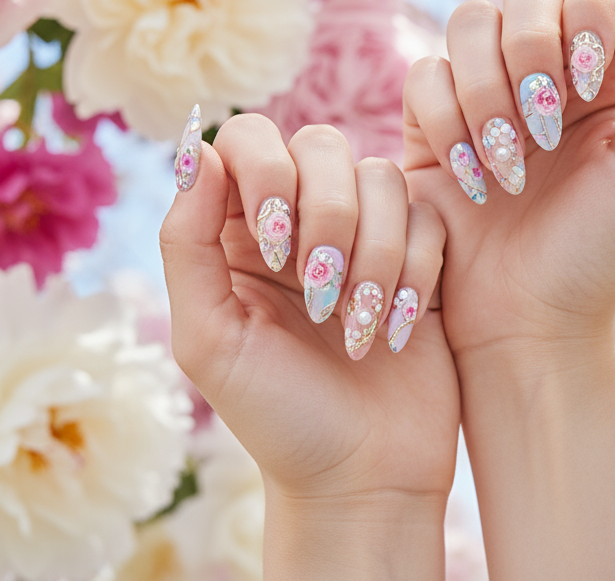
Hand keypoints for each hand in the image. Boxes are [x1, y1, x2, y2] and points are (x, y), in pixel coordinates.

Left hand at [160, 115, 456, 579]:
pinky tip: (398, 328)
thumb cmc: (277, 416)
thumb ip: (186, 243)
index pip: (246, 139)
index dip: (266, 173)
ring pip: (380, 175)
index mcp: (235, 230)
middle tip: (319, 296)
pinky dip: (415, 271)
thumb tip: (195, 150)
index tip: (274, 245)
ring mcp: (364, 233)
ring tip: (357, 324)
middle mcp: (299, 219)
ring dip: (373, 253)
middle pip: (320, 144)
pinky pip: (428, 214)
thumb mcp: (209, 338)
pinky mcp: (420, 254)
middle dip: (326, 216)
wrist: (364, 476)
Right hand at [401, 0, 614, 579]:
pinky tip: (472, 179)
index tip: (588, 72)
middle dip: (531, 45)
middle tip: (541, 120)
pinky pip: (424, 74)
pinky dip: (446, 122)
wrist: (523, 324)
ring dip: (486, 92)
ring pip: (469, 23)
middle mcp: (552, 66)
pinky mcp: (433, 120)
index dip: (589, 6)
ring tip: (508, 167)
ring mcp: (488, 89)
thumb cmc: (599, 251)